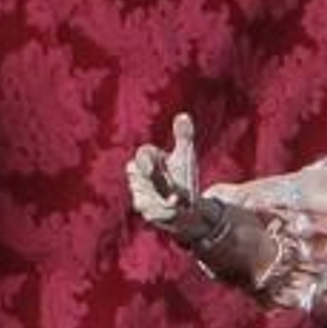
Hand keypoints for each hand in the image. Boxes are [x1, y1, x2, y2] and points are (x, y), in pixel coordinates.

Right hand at [126, 113, 211, 241]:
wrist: (188, 205)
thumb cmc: (184, 177)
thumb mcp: (185, 156)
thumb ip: (184, 136)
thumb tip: (184, 116)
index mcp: (147, 158)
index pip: (144, 154)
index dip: (147, 158)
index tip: (154, 163)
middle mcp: (138, 176)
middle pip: (144, 175)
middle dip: (157, 180)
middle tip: (172, 188)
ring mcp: (139, 194)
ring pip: (148, 194)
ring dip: (164, 198)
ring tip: (177, 200)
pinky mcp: (145, 211)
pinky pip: (153, 210)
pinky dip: (165, 211)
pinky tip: (174, 209)